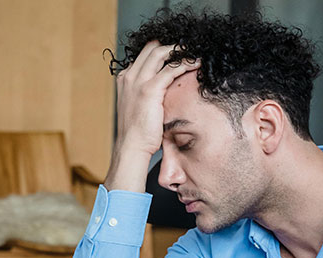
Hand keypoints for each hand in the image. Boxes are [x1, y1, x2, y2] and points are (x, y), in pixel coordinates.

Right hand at [106, 42, 198, 191]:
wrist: (131, 146)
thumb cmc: (138, 132)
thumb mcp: (140, 108)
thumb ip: (148, 96)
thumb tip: (164, 95)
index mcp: (126, 79)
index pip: (144, 54)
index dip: (161, 49)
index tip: (178, 51)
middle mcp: (130, 76)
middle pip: (152, 48)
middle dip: (172, 45)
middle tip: (188, 47)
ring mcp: (138, 81)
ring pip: (160, 54)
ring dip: (180, 51)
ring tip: (194, 51)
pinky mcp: (150, 90)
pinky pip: (170, 70)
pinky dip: (185, 64)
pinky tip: (196, 64)